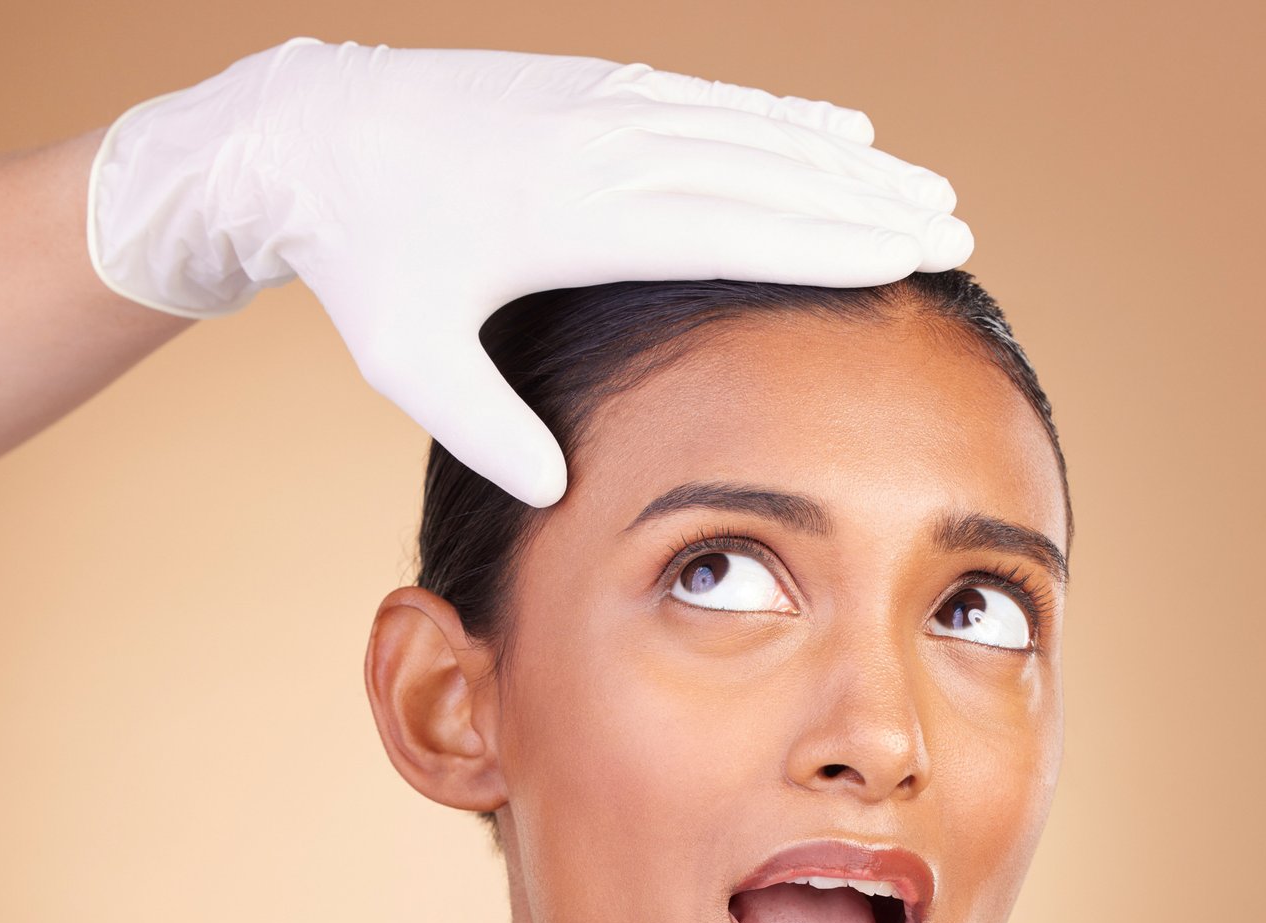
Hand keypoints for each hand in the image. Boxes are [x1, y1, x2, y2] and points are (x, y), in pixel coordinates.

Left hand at [86, 38, 973, 505]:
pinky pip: (709, 101)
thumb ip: (489, 429)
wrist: (310, 138)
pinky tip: (832, 129)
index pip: (730, 228)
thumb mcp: (411, 362)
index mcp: (575, 215)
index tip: (907, 258)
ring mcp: (603, 106)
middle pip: (764, 174)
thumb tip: (559, 492)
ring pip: (749, 130)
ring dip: (842, 158)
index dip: (826, 242)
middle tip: (955, 227)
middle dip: (866, 201)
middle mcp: (605, 147)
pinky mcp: (593, 88)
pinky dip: (779, 119)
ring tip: (920, 184)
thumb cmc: (365, 259)